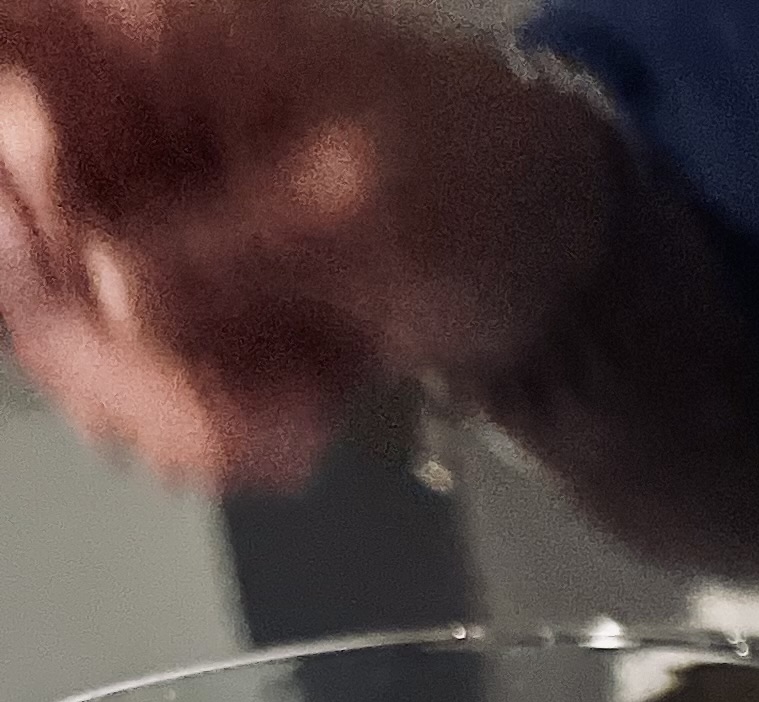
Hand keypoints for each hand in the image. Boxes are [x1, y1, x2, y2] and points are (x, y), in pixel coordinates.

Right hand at [0, 0, 618, 489]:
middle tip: (219, 420)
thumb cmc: (463, 176)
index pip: (7, 72)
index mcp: (135, 44)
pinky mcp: (167, 312)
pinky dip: (212, 435)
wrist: (539, 252)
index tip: (78, 253)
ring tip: (293, 427)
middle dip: (108, 356)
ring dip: (175, 414)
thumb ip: (224, 247)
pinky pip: (135, 392)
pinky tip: (293, 434)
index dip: (13, 182)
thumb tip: (102, 289)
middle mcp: (105, 126)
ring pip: (67, 336)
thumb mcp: (355, 211)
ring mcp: (129, 223)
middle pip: (18, 248)